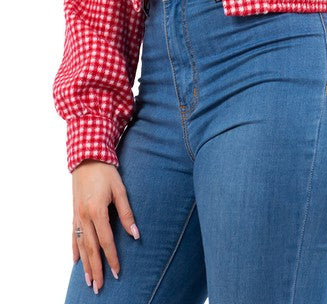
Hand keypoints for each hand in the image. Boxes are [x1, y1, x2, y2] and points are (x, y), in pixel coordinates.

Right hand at [72, 159, 139, 293]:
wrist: (87, 158)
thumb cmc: (106, 172)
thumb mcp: (120, 189)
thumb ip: (126, 212)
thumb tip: (136, 233)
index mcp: (97, 211)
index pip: (106, 241)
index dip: (112, 257)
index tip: (117, 272)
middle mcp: (84, 216)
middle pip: (90, 248)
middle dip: (95, 269)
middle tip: (98, 287)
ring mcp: (77, 216)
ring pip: (80, 245)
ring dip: (84, 264)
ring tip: (88, 281)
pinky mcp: (74, 213)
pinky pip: (72, 235)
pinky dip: (74, 250)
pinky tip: (76, 262)